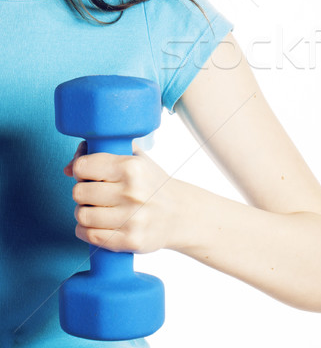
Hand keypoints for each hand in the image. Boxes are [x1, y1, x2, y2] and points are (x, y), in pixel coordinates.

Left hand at [63, 140, 177, 253]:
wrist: (179, 213)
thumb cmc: (152, 184)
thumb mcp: (136, 159)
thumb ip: (103, 153)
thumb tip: (68, 168)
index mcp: (133, 167)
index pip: (83, 166)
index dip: (81, 170)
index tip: (89, 174)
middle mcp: (132, 192)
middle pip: (79, 192)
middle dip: (83, 193)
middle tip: (95, 194)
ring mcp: (132, 218)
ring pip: (82, 215)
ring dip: (84, 213)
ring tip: (97, 209)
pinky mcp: (130, 240)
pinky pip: (90, 236)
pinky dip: (87, 231)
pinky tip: (98, 225)